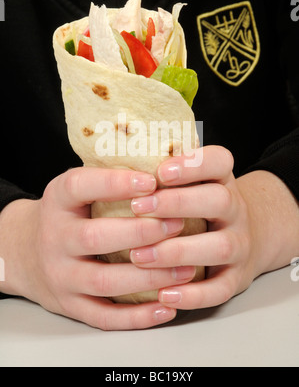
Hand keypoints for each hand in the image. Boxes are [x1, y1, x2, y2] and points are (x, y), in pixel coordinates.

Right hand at [0, 168, 195, 329]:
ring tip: (186, 269)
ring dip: (149, 277)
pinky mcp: (69, 306)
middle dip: (141, 232)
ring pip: (105, 282)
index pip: (80, 186)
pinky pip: (104, 317)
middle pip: (95, 238)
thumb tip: (163, 170)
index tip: (152, 181)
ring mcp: (60, 276)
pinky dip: (137, 317)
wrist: (23, 252)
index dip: (115, 183)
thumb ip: (107, 181)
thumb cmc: (65, 216)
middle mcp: (54, 239)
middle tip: (178, 224)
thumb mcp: (74, 190)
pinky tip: (167, 309)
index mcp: (57, 201)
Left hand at [130, 146, 259, 309]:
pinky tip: (163, 295)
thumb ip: (165, 175)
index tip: (160, 172)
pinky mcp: (236, 277)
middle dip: (178, 203)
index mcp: (222, 181)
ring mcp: (240, 244)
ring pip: (219, 246)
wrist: (242, 238)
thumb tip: (116, 160)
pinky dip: (193, 295)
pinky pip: (221, 288)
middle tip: (138, 207)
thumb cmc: (200, 208)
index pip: (220, 161)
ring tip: (139, 256)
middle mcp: (236, 209)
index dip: (193, 165)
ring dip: (178, 251)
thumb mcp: (193, 185)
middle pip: (219, 200)